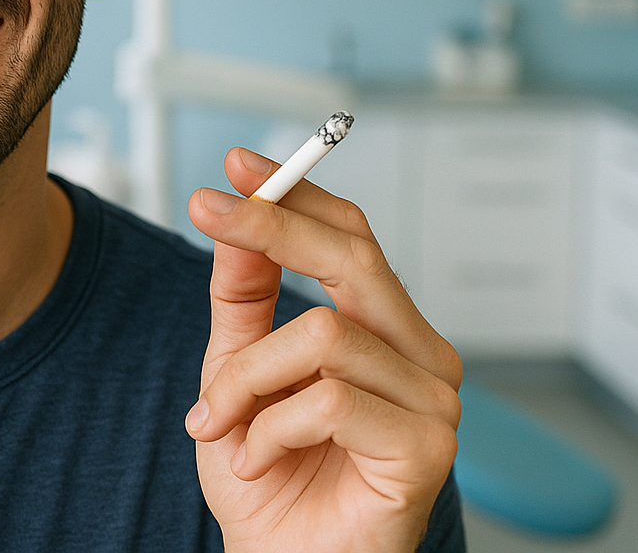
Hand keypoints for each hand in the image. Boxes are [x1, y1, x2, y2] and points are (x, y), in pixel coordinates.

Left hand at [184, 147, 461, 552]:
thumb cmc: (266, 474)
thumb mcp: (235, 368)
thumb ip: (243, 296)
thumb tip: (237, 218)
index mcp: (384, 329)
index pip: (353, 237)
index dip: (297, 193)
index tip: (234, 165)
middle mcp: (421, 355)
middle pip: (352, 259)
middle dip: (272, 226)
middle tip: (204, 211)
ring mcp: (433, 402)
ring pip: (320, 334)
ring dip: (244, 380)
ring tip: (219, 424)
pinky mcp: (426, 450)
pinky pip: (326, 400)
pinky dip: (268, 429)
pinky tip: (258, 461)